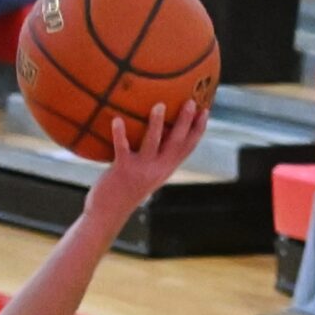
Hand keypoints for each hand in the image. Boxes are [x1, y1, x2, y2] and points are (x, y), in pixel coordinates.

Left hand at [91, 101, 207, 212]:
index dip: (198, 129)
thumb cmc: (126, 188)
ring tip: (159, 105)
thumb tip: (158, 131)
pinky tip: (117, 120)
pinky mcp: (122, 170)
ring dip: (156, 124)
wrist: (109, 212)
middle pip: (175, 143)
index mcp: (166, 169)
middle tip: (190, 102)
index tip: (205, 110)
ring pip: (152, 143)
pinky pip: (122, 148)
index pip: (188, 147)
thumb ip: (155, 158)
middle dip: (185, 122)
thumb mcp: (147, 174)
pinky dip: (120, 134)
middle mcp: (157, 169)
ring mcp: (141, 170)